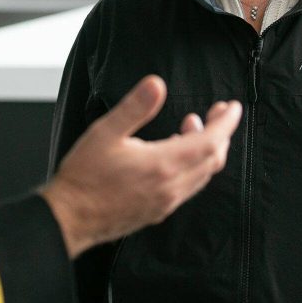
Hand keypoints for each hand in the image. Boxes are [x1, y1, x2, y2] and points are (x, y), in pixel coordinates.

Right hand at [40, 75, 241, 257]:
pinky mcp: (158, 210)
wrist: (69, 218)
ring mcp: (166, 202)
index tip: (232, 107)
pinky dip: (194, 166)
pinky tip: (176, 153)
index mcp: (162, 165)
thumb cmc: (84, 176)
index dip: (225, 123)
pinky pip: (189, 186)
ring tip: (194, 125)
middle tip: (219, 112)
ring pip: (202, 174)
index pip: (210, 142)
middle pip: (213, 159)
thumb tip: (157, 84)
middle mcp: (171, 187)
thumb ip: (135, 107)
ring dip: (207, 149)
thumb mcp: (105, 132)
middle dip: (221, 133)